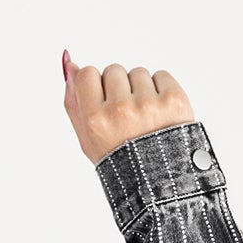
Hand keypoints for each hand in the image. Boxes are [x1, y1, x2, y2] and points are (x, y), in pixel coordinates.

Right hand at [62, 52, 194, 163]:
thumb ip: (73, 102)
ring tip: (143, 116)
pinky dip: (160, 89)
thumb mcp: (87, 139)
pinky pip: (161, 74)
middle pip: (113, 70)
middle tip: (125, 115)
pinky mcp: (174, 99)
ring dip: (140, 88)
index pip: (87, 74)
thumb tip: (69, 64)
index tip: (103, 102)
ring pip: (138, 72)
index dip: (95, 86)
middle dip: (118, 87)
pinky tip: (159, 112)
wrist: (159, 178)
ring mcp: (149, 104)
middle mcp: (121, 110)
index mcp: (96, 120)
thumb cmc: (120, 158)